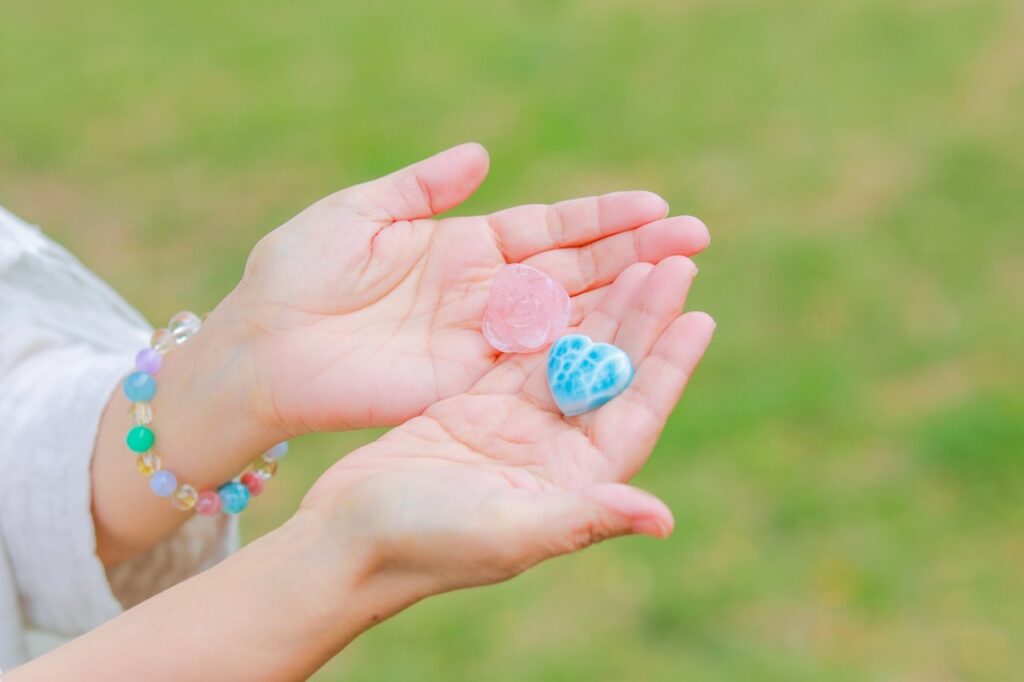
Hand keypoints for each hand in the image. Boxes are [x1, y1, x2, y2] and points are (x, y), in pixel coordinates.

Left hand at [223, 143, 709, 433]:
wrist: (258, 348)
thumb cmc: (295, 274)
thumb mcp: (358, 212)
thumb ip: (422, 186)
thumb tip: (480, 154)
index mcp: (462, 247)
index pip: (548, 229)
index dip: (600, 219)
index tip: (655, 207)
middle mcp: (482, 294)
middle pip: (572, 271)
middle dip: (634, 256)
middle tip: (696, 239)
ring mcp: (478, 339)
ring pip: (565, 315)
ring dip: (622, 299)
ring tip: (680, 277)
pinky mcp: (464, 381)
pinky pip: (531, 360)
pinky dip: (578, 346)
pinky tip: (626, 331)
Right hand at [299, 257, 713, 597]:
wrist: (346, 540)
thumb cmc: (424, 544)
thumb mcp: (507, 530)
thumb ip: (583, 518)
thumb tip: (664, 520)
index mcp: (573, 480)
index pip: (635, 415)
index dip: (669, 367)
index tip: (700, 316)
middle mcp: (555, 453)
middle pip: (611, 376)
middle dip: (644, 321)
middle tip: (674, 262)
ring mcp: (517, 429)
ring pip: (572, 357)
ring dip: (604, 311)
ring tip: (637, 261)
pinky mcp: (478, 409)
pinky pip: (525, 353)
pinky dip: (548, 317)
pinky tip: (568, 280)